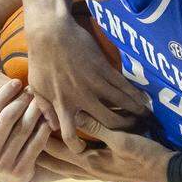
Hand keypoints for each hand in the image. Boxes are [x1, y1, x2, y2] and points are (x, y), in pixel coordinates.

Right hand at [0, 79, 51, 181]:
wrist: (3, 179)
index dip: (4, 94)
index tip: (16, 82)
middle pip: (8, 118)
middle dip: (21, 100)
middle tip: (32, 89)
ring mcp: (4, 164)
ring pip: (24, 129)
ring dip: (34, 111)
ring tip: (40, 99)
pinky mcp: (21, 171)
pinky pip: (36, 144)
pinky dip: (43, 129)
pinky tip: (48, 118)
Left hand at [25, 17, 149, 152]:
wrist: (51, 32)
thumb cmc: (40, 59)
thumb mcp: (37, 87)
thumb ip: (44, 108)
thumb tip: (53, 127)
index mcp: (62, 105)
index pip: (71, 135)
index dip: (78, 147)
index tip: (86, 149)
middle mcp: (81, 98)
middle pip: (108, 122)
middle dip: (122, 130)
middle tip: (130, 132)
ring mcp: (95, 83)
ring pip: (121, 104)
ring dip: (135, 113)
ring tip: (144, 118)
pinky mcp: (104, 68)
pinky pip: (124, 85)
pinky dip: (136, 94)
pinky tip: (144, 99)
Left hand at [38, 113, 171, 181]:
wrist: (168, 173)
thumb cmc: (145, 155)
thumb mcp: (121, 139)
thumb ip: (97, 127)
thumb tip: (74, 113)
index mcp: (90, 162)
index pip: (57, 152)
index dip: (41, 142)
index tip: (26, 132)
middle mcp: (91, 169)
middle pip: (59, 164)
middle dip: (42, 156)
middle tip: (24, 146)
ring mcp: (100, 172)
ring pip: (70, 167)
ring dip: (56, 161)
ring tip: (40, 153)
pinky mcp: (110, 170)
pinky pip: (85, 168)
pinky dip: (73, 163)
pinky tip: (71, 159)